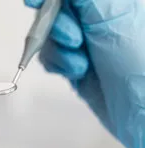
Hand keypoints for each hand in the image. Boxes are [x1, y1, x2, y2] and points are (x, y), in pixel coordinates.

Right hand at [24, 0, 144, 147]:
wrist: (143, 114)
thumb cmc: (140, 68)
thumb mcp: (113, 18)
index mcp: (114, 2)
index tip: (36, 3)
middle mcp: (98, 19)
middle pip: (57, 11)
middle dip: (56, 25)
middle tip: (73, 40)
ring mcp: (87, 41)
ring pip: (50, 34)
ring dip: (59, 50)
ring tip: (80, 62)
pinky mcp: (77, 61)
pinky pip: (52, 55)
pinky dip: (57, 64)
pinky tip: (77, 71)